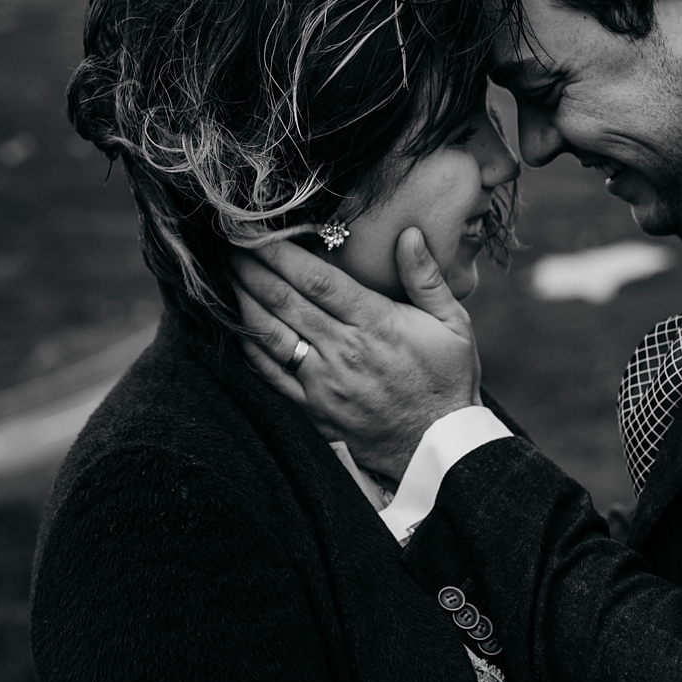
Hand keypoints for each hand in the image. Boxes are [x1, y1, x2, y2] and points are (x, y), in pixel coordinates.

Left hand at [230, 228, 479, 477]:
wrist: (440, 448)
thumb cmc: (448, 380)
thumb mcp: (454, 324)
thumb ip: (426, 277)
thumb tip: (408, 233)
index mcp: (376, 325)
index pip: (317, 280)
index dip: (281, 253)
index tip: (258, 232)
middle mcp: (343, 352)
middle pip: (285, 301)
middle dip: (252, 269)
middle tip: (229, 244)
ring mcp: (323, 383)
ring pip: (270, 335)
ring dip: (244, 301)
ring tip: (226, 276)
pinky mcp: (312, 410)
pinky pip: (270, 375)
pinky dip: (249, 347)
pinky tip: (238, 325)